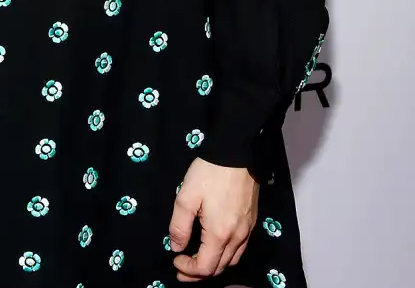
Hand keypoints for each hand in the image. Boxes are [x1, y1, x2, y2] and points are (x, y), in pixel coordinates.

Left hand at [169, 158, 257, 281]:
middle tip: (182, 268)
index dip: (188, 270)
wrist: (237, 153)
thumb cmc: (209, 173)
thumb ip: (179, 225)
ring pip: (231, 261)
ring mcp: (247, 231)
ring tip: (197, 261)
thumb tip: (176, 247)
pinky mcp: (251, 222)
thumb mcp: (186, 196)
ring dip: (213, 266)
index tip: (175, 259)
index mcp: (220, 234)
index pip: (205, 267)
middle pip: (219, 268)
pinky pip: (240, 249)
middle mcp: (237, 238)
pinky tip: (215, 247)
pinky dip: (226, 256)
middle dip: (199, 273)